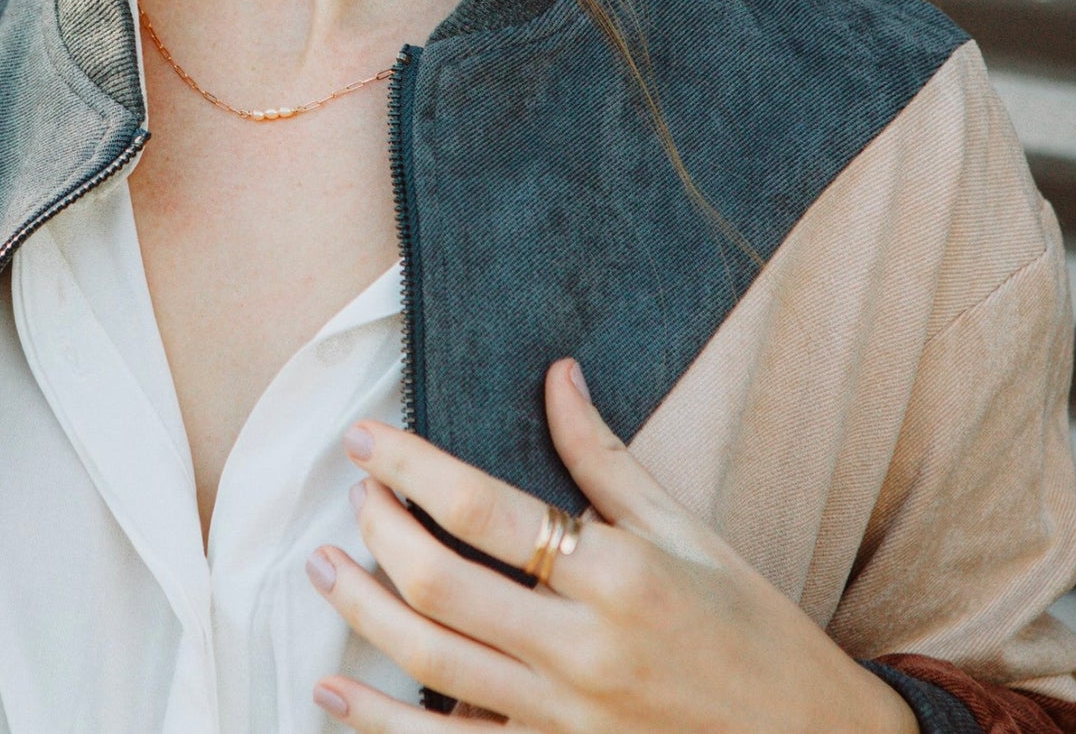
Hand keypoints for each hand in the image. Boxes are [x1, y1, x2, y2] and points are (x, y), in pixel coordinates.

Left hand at [304, 357, 918, 731]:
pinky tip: (330, 691)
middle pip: (441, 583)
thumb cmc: (753, 631)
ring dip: (362, 611)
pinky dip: (378, 726)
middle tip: (352, 493)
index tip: (365, 438)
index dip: (410, 466)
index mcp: (617, 576)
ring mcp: (563, 720)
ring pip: (430, 662)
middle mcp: (582, 650)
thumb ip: (604, 458)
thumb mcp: (686, 533)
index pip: (483, 508)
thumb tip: (557, 376)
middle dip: (379, 530)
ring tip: (322, 565)